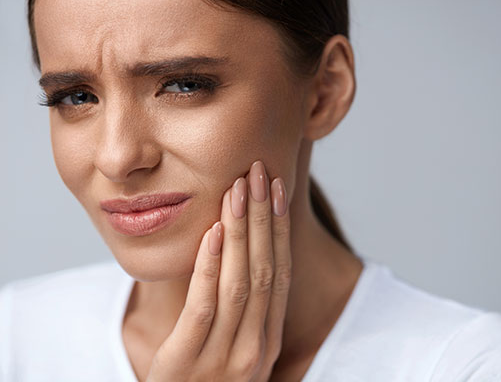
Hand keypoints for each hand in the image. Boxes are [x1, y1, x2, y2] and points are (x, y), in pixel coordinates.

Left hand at [145, 160, 290, 381]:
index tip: (278, 189)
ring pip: (241, 282)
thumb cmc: (204, 379)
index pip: (281, 272)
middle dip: (264, 217)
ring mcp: (226, 357)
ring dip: (242, 230)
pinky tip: (214, 231)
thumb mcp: (232, 345)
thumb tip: (242, 250)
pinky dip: (211, 266)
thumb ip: (241, 308)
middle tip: (260, 172)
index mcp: (269, 339)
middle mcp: (256, 347)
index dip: (280, 228)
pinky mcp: (187, 362)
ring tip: (238, 188)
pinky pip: (204, 306)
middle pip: (266, 269)